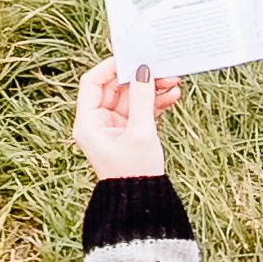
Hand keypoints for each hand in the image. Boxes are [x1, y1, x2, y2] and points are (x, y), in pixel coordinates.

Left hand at [73, 57, 172, 179]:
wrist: (142, 205)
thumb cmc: (135, 173)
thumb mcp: (140, 133)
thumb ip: (141, 99)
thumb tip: (143, 70)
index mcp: (88, 123)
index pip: (93, 82)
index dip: (111, 67)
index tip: (133, 57)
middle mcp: (97, 122)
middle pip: (115, 88)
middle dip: (139, 78)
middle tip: (162, 68)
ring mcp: (113, 127)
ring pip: (131, 97)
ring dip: (151, 89)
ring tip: (174, 82)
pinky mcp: (128, 132)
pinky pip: (139, 110)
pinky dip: (155, 103)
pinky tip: (173, 96)